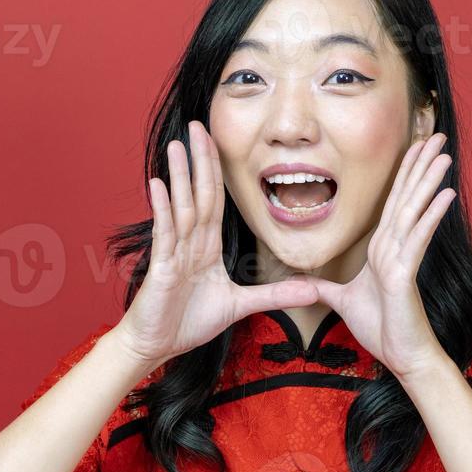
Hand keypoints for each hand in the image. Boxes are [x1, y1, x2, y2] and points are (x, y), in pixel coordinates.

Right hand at [112, 120, 318, 371]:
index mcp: (206, 246)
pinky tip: (159, 184)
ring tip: (179, 145)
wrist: (157, 345)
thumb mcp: (241, 305)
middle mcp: (189, 242)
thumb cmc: (188, 322)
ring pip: (181, 207)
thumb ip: (275, 295)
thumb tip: (314, 290)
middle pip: (198, 194)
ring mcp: (173, 252)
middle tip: (199, 125)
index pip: (215, 201)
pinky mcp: (161, 266)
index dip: (217, 171)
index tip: (218, 142)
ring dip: (180, 175)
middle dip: (200, 160)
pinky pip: (164, 233)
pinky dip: (163, 209)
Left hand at [299, 132, 456, 380]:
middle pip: (406, 198)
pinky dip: (429, 217)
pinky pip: (417, 240)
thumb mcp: (342, 301)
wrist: (403, 357)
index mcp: (383, 249)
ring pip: (413, 212)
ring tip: (443, 154)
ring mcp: (403, 259)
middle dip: (420, 165)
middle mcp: (395, 248)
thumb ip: (323, 287)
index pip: (392, 202)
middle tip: (437, 135)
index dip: (403, 173)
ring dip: (428, 182)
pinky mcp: (406, 275)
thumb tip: (302, 281)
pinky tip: (443, 195)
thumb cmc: (382, 329)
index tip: (413, 146)